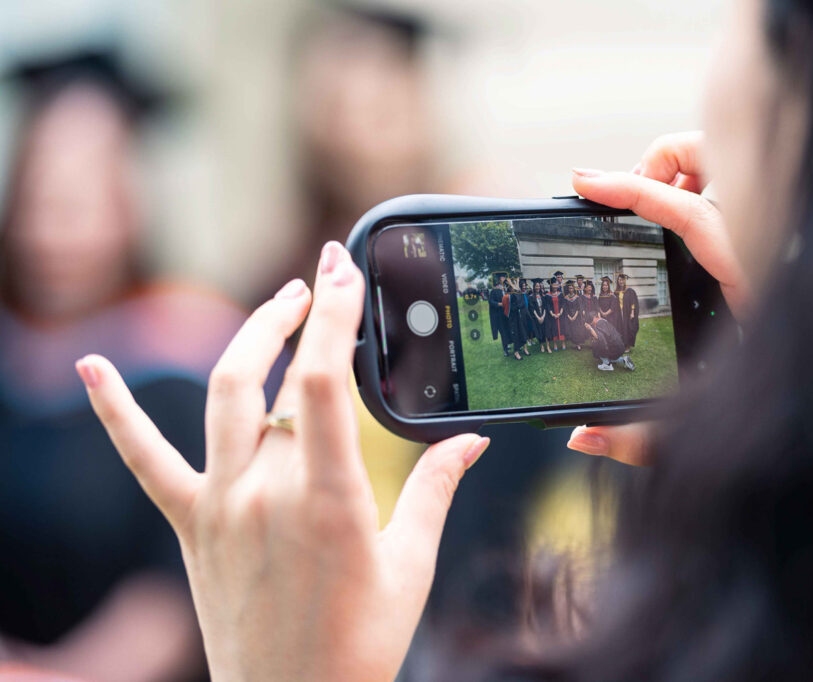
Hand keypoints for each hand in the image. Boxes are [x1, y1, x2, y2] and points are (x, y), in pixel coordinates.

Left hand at [76, 241, 489, 681]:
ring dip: (249, 340)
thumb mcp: (410, 565)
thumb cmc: (360, 643)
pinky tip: (91, 365)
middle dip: (298, 315)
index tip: (342, 272)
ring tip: (278, 308)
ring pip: (225, 398)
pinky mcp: (192, 526)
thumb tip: (469, 440)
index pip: (323, 382)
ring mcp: (222, 506)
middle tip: (319, 281)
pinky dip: (115, 411)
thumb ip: (436, 490)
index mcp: (330, 500)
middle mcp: (267, 492)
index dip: (333, 316)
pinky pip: (145, 461)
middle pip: (272, 376)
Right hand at [569, 132, 748, 463]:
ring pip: (725, 167)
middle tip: (623, 200)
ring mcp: (771, 243)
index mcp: (756, 283)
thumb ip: (641, 442)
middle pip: (717, 158)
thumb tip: (580, 438)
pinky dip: (694, 196)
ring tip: (645, 208)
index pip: (688, 208)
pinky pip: (729, 196)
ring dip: (678, 174)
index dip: (630, 189)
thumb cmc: (788, 416)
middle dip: (660, 162)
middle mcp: (768, 252)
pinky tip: (671, 234)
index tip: (585, 181)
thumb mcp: (705, 436)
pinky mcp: (769, 250)